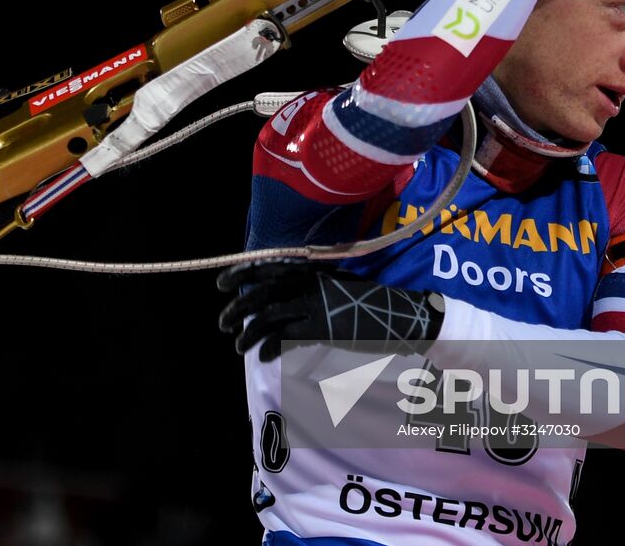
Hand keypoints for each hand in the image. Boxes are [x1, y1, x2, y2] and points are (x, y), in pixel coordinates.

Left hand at [217, 257, 444, 361]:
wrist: (401, 316)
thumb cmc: (371, 303)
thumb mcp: (339, 284)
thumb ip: (312, 285)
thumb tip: (282, 295)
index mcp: (314, 270)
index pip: (269, 267)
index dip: (242, 274)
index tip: (223, 285)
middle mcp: (311, 283)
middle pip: (262, 292)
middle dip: (238, 308)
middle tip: (223, 322)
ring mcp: (316, 304)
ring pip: (268, 316)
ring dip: (249, 332)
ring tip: (238, 345)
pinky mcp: (322, 328)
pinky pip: (285, 337)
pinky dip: (269, 347)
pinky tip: (263, 356)